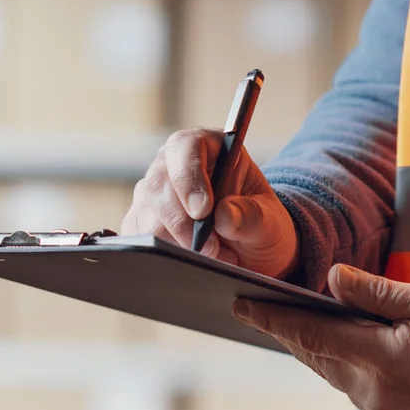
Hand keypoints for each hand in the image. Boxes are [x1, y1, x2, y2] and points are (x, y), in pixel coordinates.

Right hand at [122, 129, 298, 277]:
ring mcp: (151, 194)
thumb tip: (224, 215)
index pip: (185, 148)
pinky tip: (190, 262)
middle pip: (159, 185)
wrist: (249, 249)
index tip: (203, 211)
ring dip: (177, 244)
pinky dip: (164, 255)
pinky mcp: (140, 222)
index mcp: (206, 147)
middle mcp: (171, 165)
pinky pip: (140, 238)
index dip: (190, 178)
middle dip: (183, 223)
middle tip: (211, 249)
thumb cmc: (259, 223)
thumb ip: (252, 215)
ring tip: (214, 257)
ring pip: (146, 216)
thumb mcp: (270, 220)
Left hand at [234, 264, 409, 409]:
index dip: (273, 320)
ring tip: (308, 330)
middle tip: (266, 312)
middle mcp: (376, 398)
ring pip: (341, 381)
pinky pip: (365, 400)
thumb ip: (376, 294)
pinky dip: (355, 376)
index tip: (242, 305)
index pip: (311, 336)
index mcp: (381, 361)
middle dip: (294, 335)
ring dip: (326, 356)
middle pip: (320, 361)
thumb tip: (331, 281)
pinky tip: (356, 359)